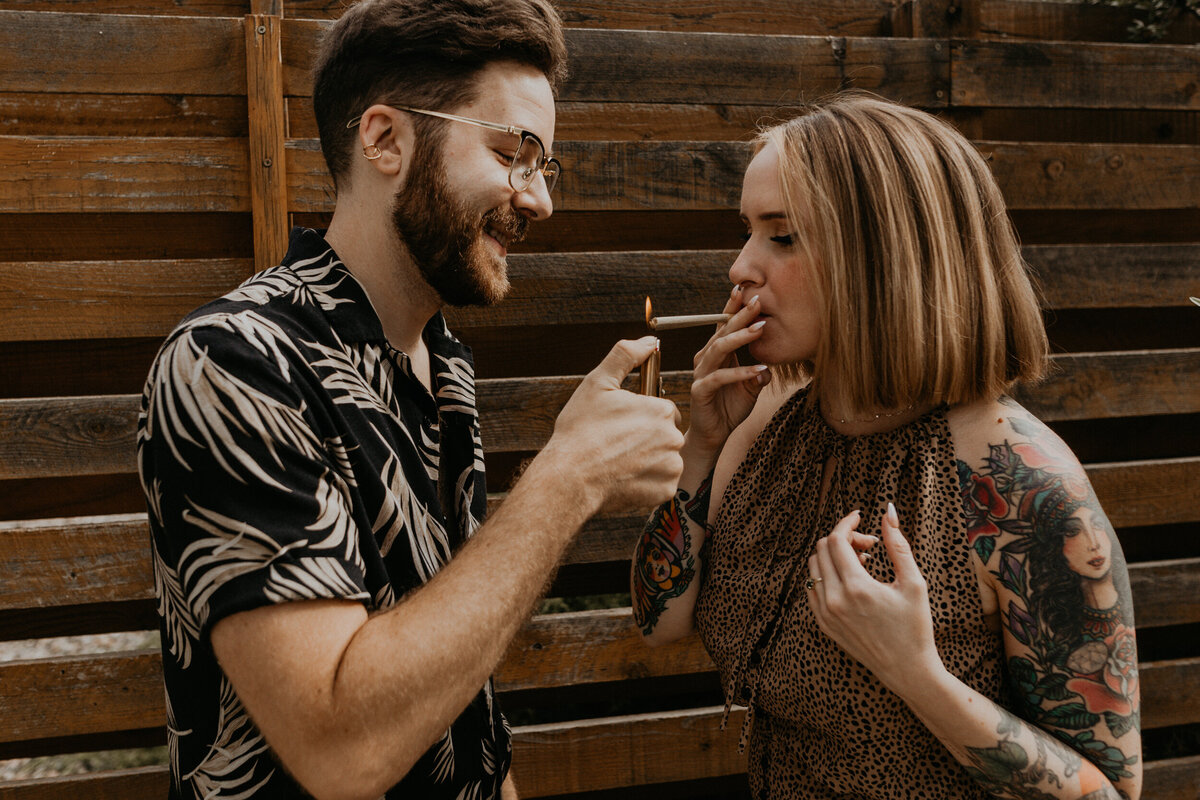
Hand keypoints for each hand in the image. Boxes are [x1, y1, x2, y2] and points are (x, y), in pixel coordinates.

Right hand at [547, 336, 684, 513]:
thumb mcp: (598, 383)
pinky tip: (624, 479)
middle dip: (646, 439)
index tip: (617, 426)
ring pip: (664, 460)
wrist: (569, 478)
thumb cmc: (580, 430)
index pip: (660, 410)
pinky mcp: (665, 492)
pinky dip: (646, 483)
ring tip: (619, 463)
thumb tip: (649, 341)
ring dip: (648, 461)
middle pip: (664, 435)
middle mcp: (673, 438)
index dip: (638, 416)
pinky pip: (661, 484)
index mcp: (661, 410)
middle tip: (616, 445)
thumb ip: (625, 355)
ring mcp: (670, 467)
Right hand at [687, 285, 771, 454]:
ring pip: (719, 349)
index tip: (748, 290)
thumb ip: (759, 375)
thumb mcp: (751, 388)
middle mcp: (706, 359)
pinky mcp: (700, 390)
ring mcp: (701, 373)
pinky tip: (759, 370)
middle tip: (758, 300)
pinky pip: (720, 377)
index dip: (734, 308)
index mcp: (716, 354)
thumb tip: (769, 368)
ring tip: (760, 328)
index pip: (724, 326)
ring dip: (740, 337)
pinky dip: (740, 373)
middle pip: (722, 331)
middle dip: (740, 315)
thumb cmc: (730, 409)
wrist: (713, 435)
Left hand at [807, 505, 942, 699]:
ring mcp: (825, 613)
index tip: (860, 517)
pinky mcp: (823, 623)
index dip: (847, 523)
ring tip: (864, 563)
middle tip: (870, 547)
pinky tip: (851, 580)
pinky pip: (812, 586)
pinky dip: (827, 574)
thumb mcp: (913, 582)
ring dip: (835, 556)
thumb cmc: (915, 626)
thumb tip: (888, 512)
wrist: (907, 669)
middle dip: (845, 538)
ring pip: (814, 566)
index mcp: (856, 588)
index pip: (836, 539)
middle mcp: (834, 600)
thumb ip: (898, 545)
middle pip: (823, 548)